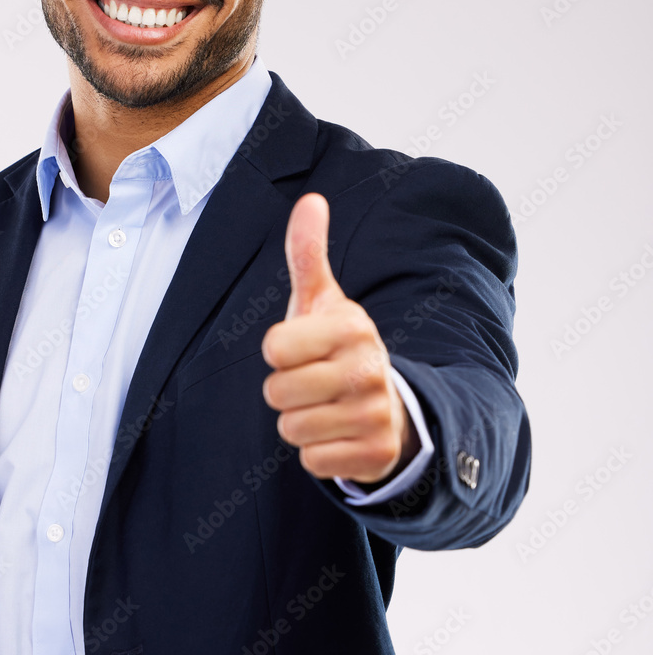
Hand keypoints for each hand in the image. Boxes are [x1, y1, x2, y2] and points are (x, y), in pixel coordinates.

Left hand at [261, 192, 417, 484]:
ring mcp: (377, 414)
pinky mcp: (376, 455)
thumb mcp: (322, 300)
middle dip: (285, 390)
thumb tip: (310, 199)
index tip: (302, 347)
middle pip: (277, 392)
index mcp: (353, 326)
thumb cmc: (336, 345)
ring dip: (299, 421)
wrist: (385, 403)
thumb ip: (308, 253)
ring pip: (291, 429)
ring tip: (325, 406)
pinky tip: (337, 433)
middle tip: (313, 380)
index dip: (279, 350)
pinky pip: (311, 461)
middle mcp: (371, 369)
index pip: (274, 347)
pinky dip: (316, 452)